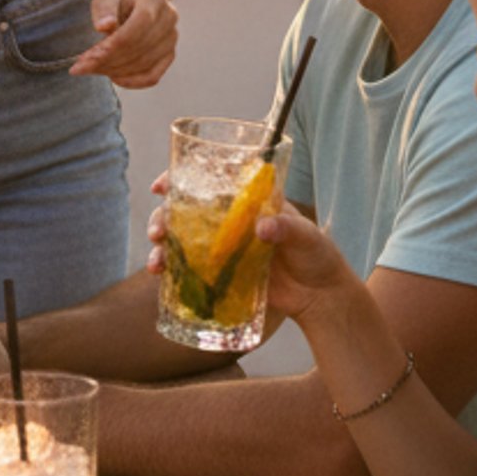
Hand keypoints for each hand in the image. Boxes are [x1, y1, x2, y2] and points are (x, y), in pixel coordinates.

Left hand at [71, 0, 176, 87]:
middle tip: (81, 66)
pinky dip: (132, 81)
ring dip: (115, 71)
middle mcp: (168, 19)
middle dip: (107, 60)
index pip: (136, 27)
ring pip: (144, 64)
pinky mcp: (169, 54)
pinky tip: (113, 77)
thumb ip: (104, 9)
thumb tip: (103, 27)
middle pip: (138, 48)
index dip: (112, 45)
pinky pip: (152, 76)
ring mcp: (171, 38)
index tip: (87, 57)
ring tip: (91, 69)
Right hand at [143, 186, 359, 332]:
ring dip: (162, 246)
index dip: (179, 179)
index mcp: (247, 201)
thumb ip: (287, 228)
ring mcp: (222, 248)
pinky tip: (160, 275)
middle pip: (185, 211)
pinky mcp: (222, 274)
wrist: (320, 296)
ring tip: (156, 260)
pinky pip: (190, 269)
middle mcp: (229, 221)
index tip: (162, 186)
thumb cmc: (317, 256)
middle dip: (163, 217)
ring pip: (181, 240)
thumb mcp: (306, 236)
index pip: (209, 181)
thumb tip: (264, 226)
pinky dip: (171, 270)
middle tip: (158, 229)